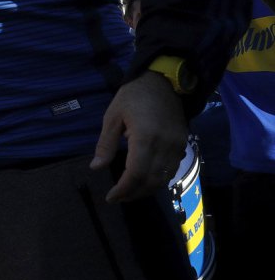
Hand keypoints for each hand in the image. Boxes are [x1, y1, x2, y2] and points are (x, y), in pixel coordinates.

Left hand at [91, 72, 188, 201]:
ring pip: (164, 178)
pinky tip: (145, 180)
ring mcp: (177, 146)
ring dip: (147, 189)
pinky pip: (172, 169)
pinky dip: (159, 180)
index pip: (136, 173)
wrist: (164, 81)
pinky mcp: (183, 144)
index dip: (123, 189)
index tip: (111, 197)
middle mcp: (165, 145)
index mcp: (145, 137)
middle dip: (134, 193)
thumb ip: (106, 144)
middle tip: (118, 198)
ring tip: (129, 193)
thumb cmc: (133, 96)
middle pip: (151, 181)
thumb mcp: (112, 116)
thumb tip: (96, 167)